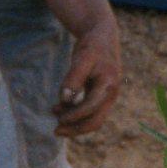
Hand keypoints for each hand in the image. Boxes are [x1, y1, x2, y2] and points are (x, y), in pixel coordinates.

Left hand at [44, 0, 121, 137]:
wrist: (103, 37)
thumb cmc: (92, 46)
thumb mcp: (82, 58)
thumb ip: (73, 78)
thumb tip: (65, 99)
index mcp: (108, 85)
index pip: (91, 108)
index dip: (74, 115)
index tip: (57, 117)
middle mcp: (112, 94)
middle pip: (96, 121)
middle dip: (76, 128)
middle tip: (56, 131)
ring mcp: (108, 96)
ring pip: (94, 119)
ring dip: (75, 122)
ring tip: (55, 113)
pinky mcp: (102, 95)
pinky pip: (91, 111)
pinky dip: (77, 114)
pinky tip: (62, 108)